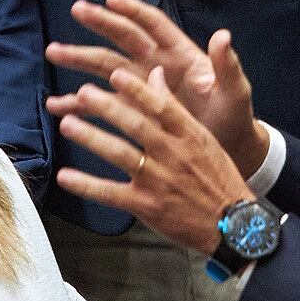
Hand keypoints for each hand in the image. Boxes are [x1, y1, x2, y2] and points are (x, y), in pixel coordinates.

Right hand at [47, 0, 262, 172]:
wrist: (228, 151)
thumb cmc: (235, 118)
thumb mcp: (235, 92)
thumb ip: (228, 65)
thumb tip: (223, 35)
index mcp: (181, 56)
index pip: (155, 25)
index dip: (134, 11)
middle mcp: (157, 65)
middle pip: (124, 39)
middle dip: (99, 24)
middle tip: (77, 10)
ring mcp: (142, 88)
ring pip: (106, 67)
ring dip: (81, 59)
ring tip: (54, 52)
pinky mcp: (132, 111)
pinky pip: (101, 104)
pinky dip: (79, 103)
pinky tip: (58, 105)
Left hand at [55, 58, 252, 253]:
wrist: (234, 225)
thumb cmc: (217, 178)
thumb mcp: (203, 138)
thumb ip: (175, 108)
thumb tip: (155, 75)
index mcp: (190, 135)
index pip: (162, 106)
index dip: (138, 90)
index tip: (116, 75)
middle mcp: (173, 155)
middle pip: (137, 126)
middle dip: (108, 108)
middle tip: (84, 93)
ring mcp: (158, 181)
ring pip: (120, 154)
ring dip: (92, 138)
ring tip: (68, 124)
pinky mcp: (145, 206)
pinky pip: (110, 193)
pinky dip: (86, 184)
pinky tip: (65, 176)